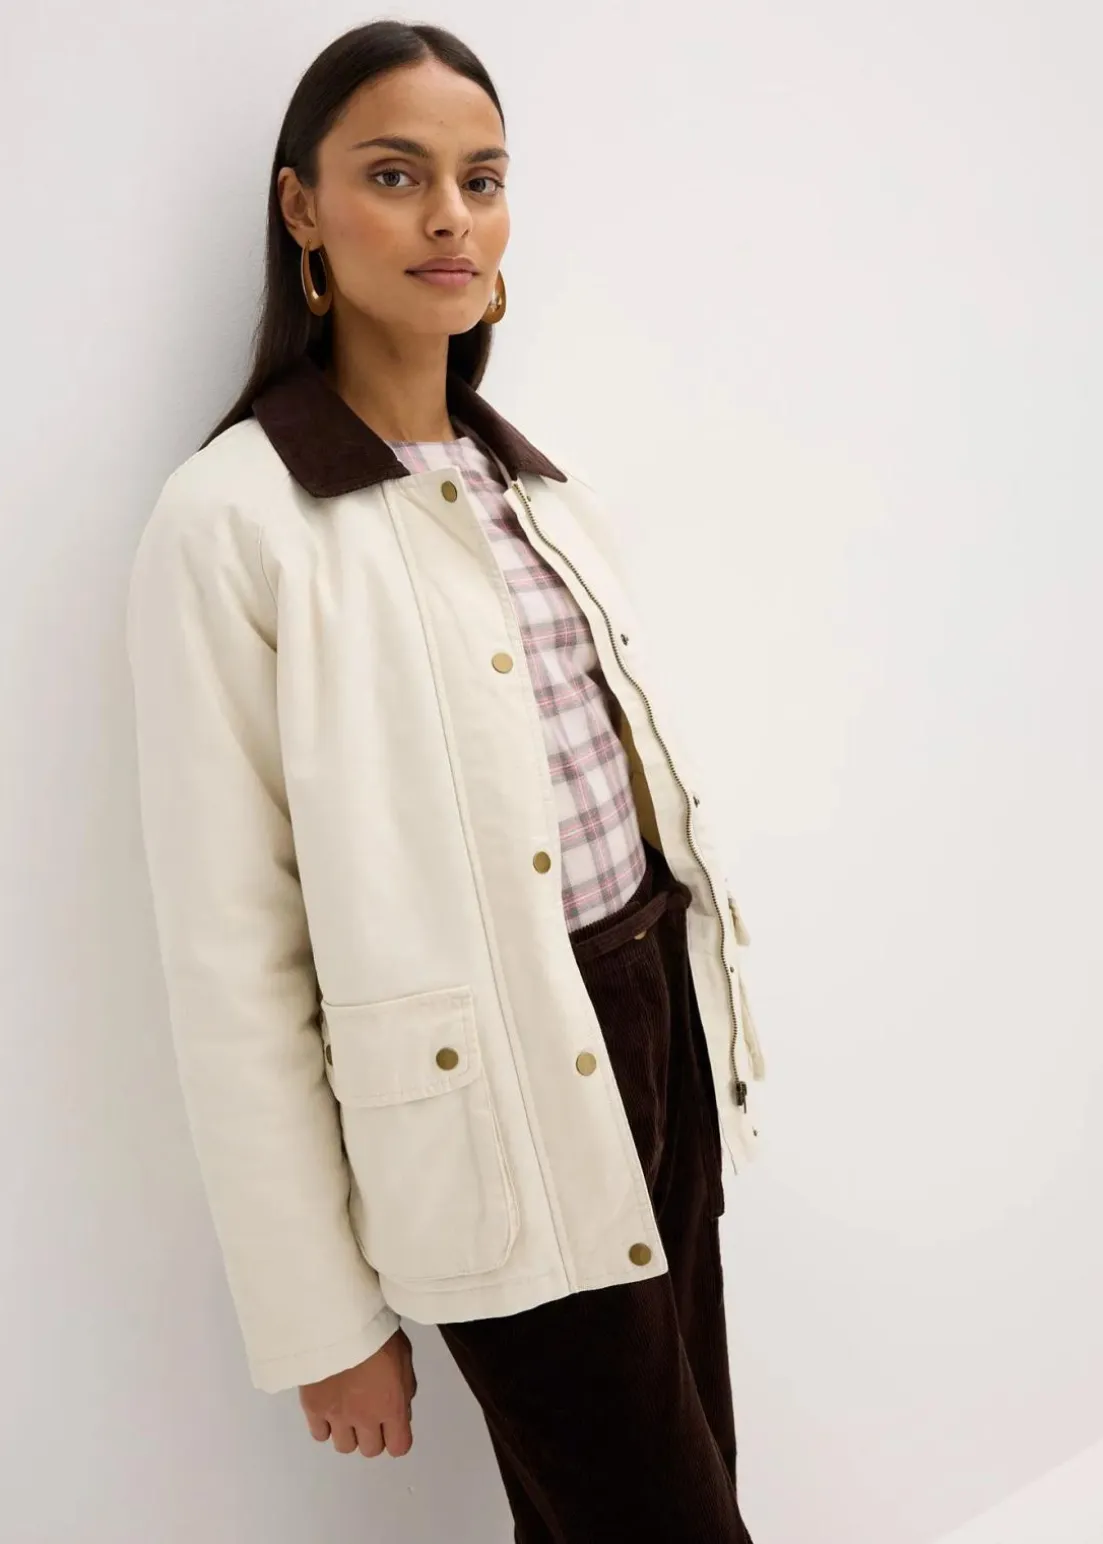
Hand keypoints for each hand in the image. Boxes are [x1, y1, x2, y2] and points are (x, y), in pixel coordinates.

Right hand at [299, 1327, 417, 1456]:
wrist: (339, 1322)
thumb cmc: (376, 1332)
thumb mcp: (404, 1355)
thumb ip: (405, 1387)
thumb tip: (401, 1408)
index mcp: (392, 1406)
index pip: (399, 1447)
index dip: (397, 1438)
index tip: (392, 1427)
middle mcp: (365, 1418)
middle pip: (371, 1450)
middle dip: (372, 1434)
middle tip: (368, 1414)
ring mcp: (337, 1416)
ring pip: (344, 1446)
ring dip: (348, 1432)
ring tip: (346, 1410)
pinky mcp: (313, 1408)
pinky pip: (319, 1434)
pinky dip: (324, 1426)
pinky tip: (328, 1408)